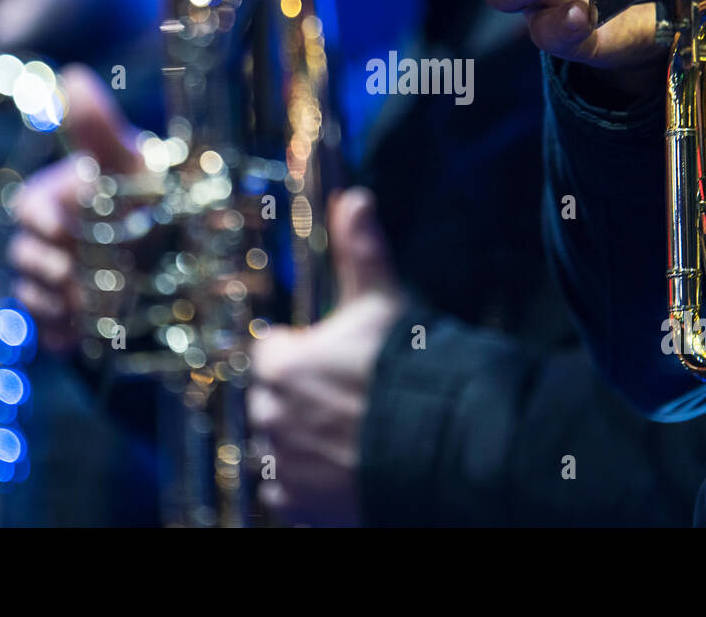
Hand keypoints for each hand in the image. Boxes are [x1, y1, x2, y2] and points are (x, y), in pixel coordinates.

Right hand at [8, 65, 141, 351]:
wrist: (179, 247)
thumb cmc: (149, 192)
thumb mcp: (129, 160)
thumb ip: (98, 126)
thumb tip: (73, 75)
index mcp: (52, 198)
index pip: (28, 209)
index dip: (42, 219)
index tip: (64, 226)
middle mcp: (45, 241)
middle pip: (26, 258)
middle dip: (47, 268)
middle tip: (74, 273)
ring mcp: (51, 282)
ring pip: (32, 297)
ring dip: (54, 303)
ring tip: (85, 306)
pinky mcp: (64, 319)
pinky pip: (47, 333)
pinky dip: (61, 337)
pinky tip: (79, 338)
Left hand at [248, 187, 402, 525]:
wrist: (435, 446)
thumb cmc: (406, 371)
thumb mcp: (383, 303)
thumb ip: (361, 250)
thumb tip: (355, 198)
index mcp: (280, 365)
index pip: (271, 354)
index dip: (302, 352)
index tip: (331, 359)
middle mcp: (270, 416)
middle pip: (273, 402)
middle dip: (300, 399)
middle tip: (346, 401)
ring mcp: (282, 465)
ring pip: (278, 449)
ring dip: (301, 443)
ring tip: (348, 438)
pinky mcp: (297, 507)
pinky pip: (285, 497)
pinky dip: (305, 489)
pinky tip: (341, 472)